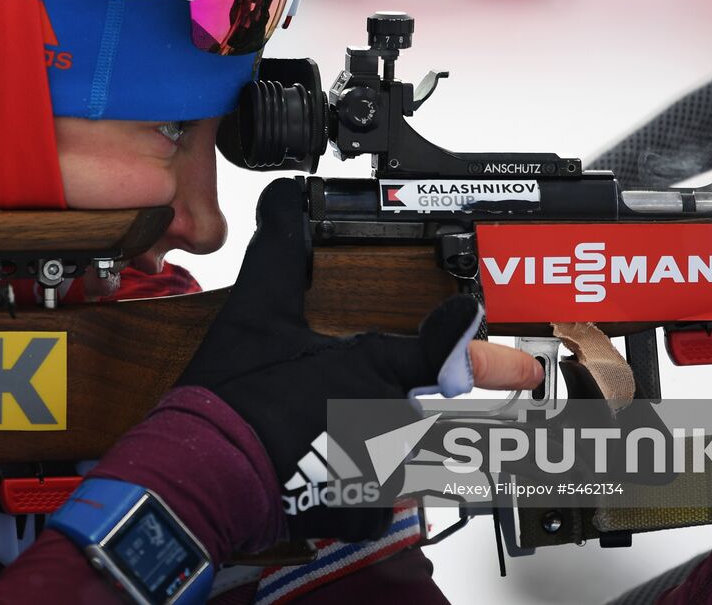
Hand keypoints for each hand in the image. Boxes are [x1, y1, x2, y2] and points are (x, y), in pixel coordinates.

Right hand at [178, 179, 541, 540]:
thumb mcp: (257, 315)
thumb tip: (285, 201)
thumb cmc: (232, 400)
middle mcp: (387, 421)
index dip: (474, 340)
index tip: (509, 348)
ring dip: (418, 454)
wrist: (203, 473)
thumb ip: (282, 255)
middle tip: (500, 398)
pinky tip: (344, 475)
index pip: (443, 352)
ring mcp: (379, 473)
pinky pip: (384, 500)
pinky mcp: (362, 512)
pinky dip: (370, 488)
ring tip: (414, 453)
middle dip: (459, 410)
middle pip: (441, 415)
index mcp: (371, 369)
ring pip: (419, 461)